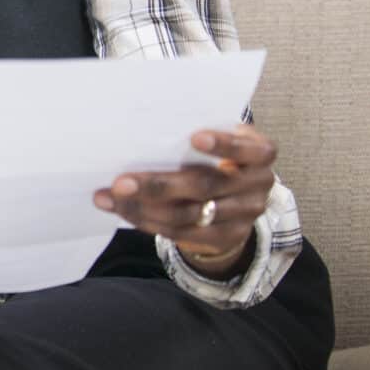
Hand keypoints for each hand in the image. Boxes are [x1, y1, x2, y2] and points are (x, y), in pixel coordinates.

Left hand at [94, 126, 277, 277]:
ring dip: (143, 207)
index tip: (195, 137)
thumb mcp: (219, 139)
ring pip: (188, 215)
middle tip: (120, 182)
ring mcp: (244, 215)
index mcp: (260, 153)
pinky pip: (181, 234)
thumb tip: (141, 132)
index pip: (248, 150)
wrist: (237, 196)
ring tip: (110, 197)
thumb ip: (194, 137)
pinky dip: (147, 221)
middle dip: (159, 186)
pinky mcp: (226, 237)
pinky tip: (123, 210)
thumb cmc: (217, 154)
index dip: (224, 145)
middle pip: (205, 186)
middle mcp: (258, 185)